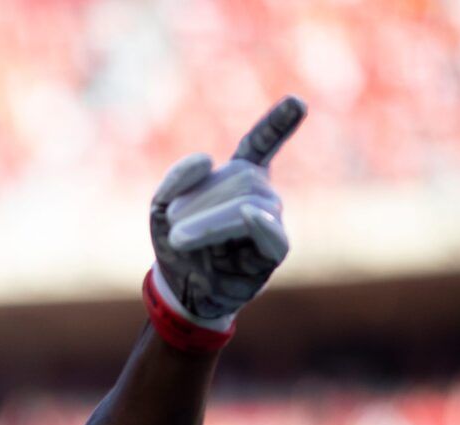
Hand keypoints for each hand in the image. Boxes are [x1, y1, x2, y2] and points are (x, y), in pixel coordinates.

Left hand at [149, 96, 306, 328]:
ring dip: (205, 222)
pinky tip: (249, 217)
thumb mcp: (161, 207)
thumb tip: (208, 159)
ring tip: (179, 240)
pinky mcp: (274, 251)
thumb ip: (176, 180)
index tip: (297, 102)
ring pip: (246, 205)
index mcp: (239, 177)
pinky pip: (271, 235)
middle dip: (198, 202)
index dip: (277, 124)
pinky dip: (258, 224)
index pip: (260, 145)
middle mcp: (261, 193)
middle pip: (240, 179)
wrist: (180, 288)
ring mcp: (271, 220)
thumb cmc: (177, 244)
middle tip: (171, 228)